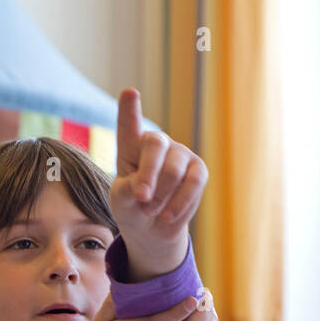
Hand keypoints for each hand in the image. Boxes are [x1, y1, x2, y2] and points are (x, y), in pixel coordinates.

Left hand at [110, 89, 208, 277]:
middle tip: (141, 199)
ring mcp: (180, 153)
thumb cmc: (132, 207)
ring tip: (150, 210)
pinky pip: (193, 183)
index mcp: (131, 146)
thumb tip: (144, 189)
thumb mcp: (121, 201)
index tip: (129, 92)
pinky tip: (167, 215)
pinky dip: (179, 203)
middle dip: (148, 175)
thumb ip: (127, 191)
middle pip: (155, 146)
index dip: (130, 109)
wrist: (153, 227)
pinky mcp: (198, 169)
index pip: (129, 125)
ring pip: (174, 169)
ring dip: (161, 196)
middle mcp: (157, 143)